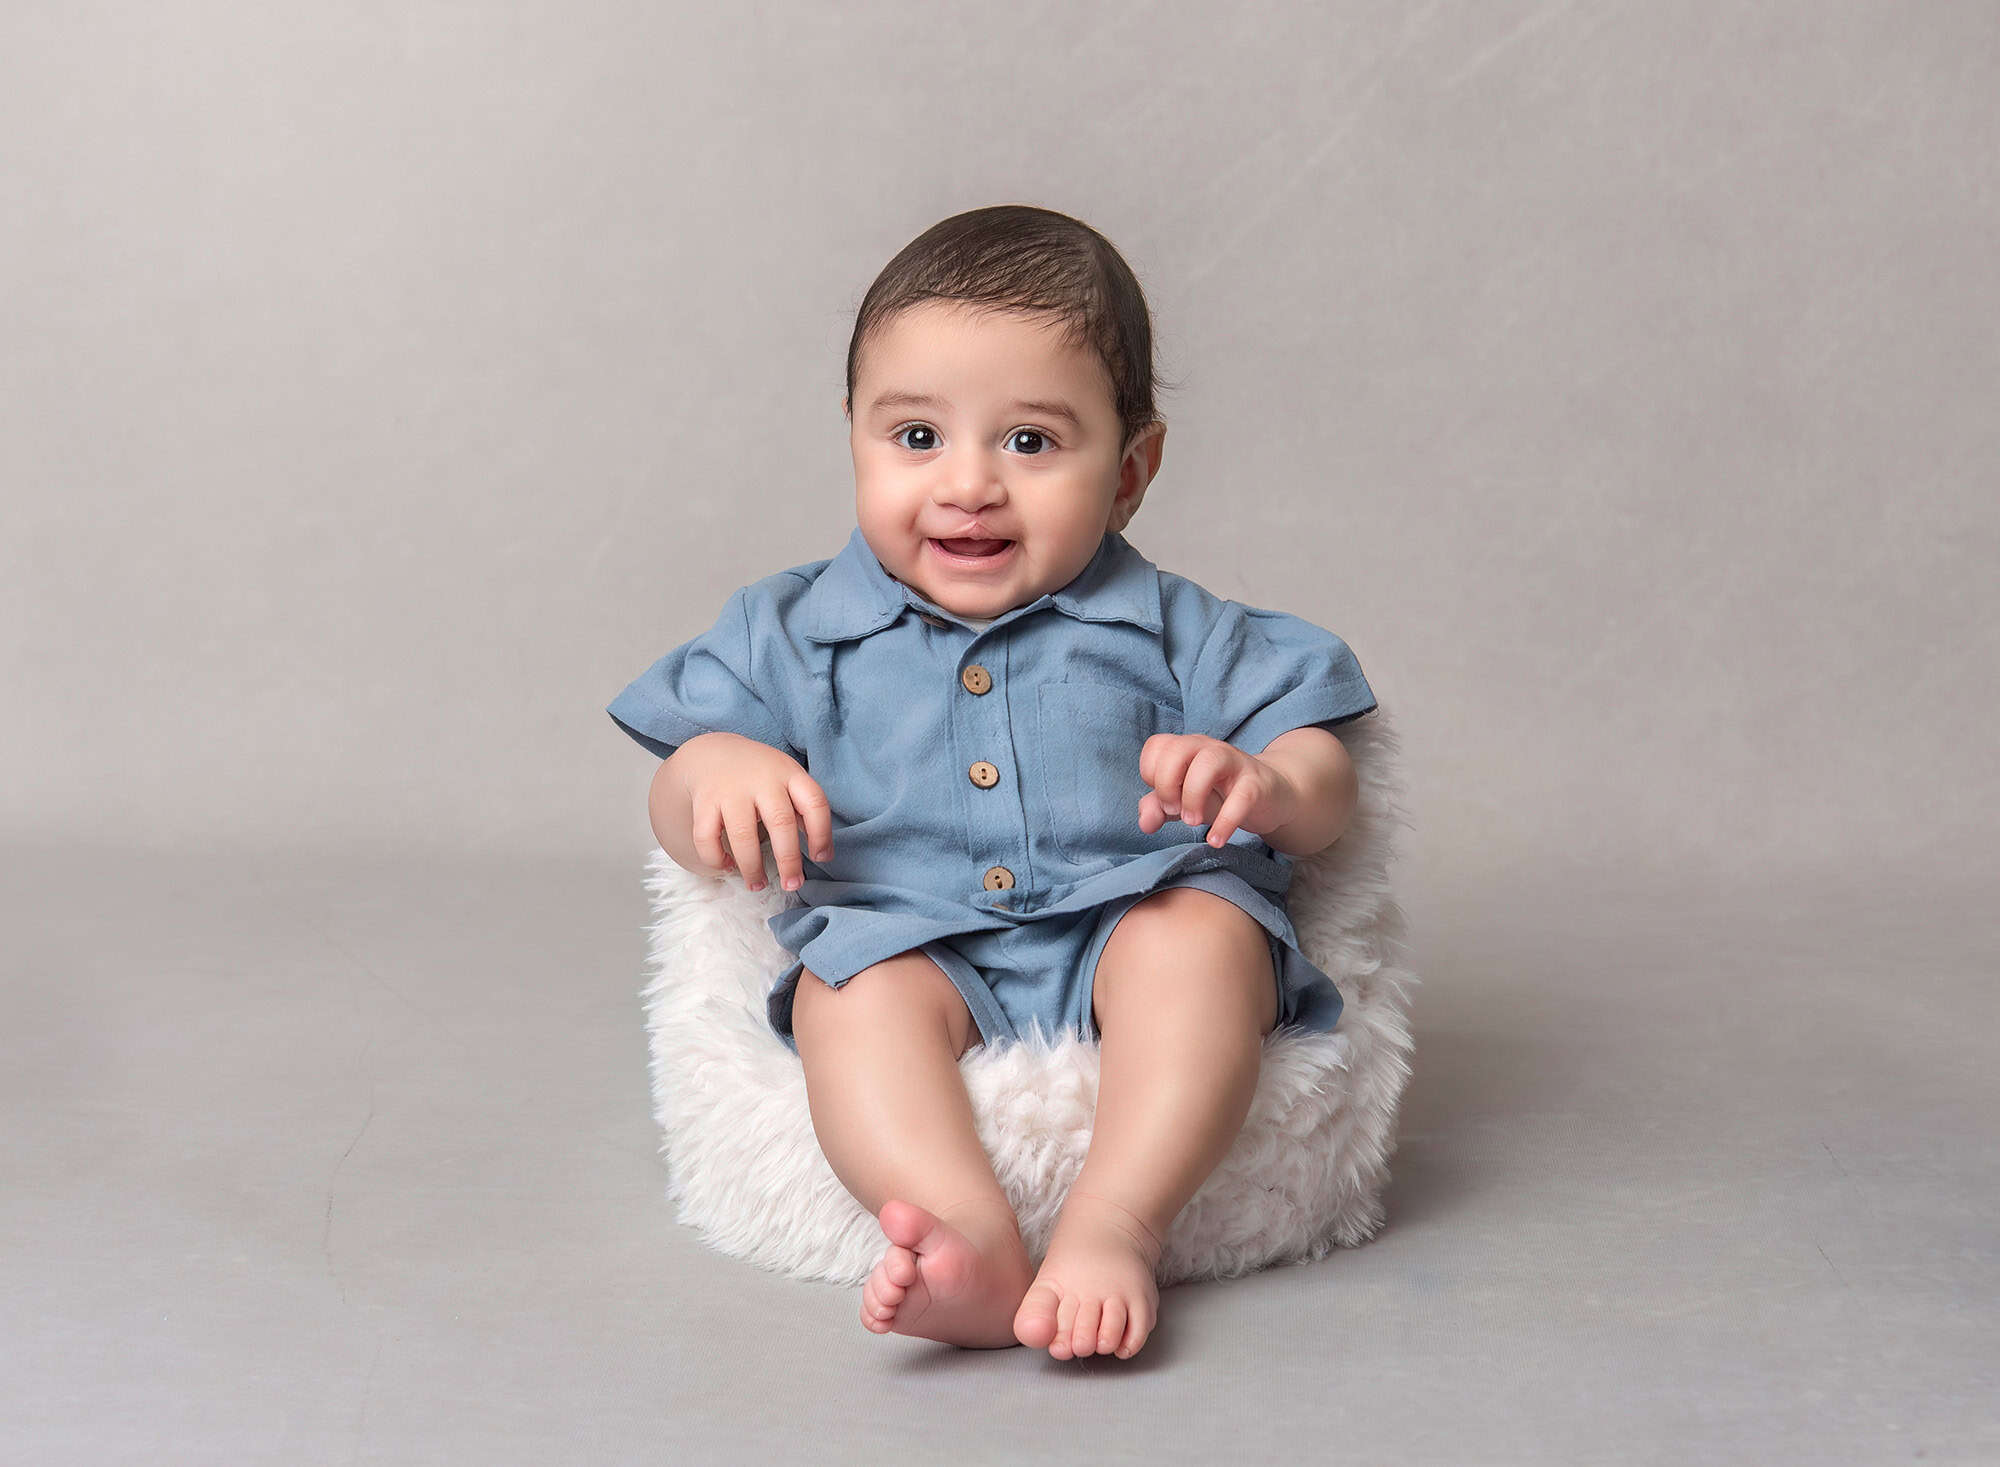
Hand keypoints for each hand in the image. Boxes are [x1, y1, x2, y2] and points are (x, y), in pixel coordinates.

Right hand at [675, 733, 833, 892]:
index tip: (821, 858)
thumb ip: (803, 810)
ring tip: (757, 885)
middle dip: (788, 860)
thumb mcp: (786, 780)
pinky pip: (706, 837)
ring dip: (751, 867)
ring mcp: (730, 790)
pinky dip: (716, 858)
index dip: (822, 833)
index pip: (814, 802)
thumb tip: (821, 851)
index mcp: (788, 774)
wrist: (711, 753)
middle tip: (792, 885)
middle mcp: (761, 780)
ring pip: (742, 835)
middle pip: (780, 822)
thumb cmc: (759, 776)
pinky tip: (727, 866)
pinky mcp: (704, 802)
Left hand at [1136, 734, 1301, 848]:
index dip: (1151, 773)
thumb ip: (1160, 807)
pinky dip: (1225, 821)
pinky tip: (1216, 839)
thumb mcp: (1185, 801)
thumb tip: (1145, 823)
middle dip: (1167, 783)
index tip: (1164, 797)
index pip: (1157, 745)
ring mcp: (1235, 763)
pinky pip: (1241, 796)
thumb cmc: (1221, 795)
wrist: (1271, 798)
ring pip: (1208, 762)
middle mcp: (1209, 749)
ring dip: (1193, 795)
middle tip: (1174, 811)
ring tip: (1192, 821)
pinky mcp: (1257, 784)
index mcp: (1187, 748)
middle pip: (1177, 749)